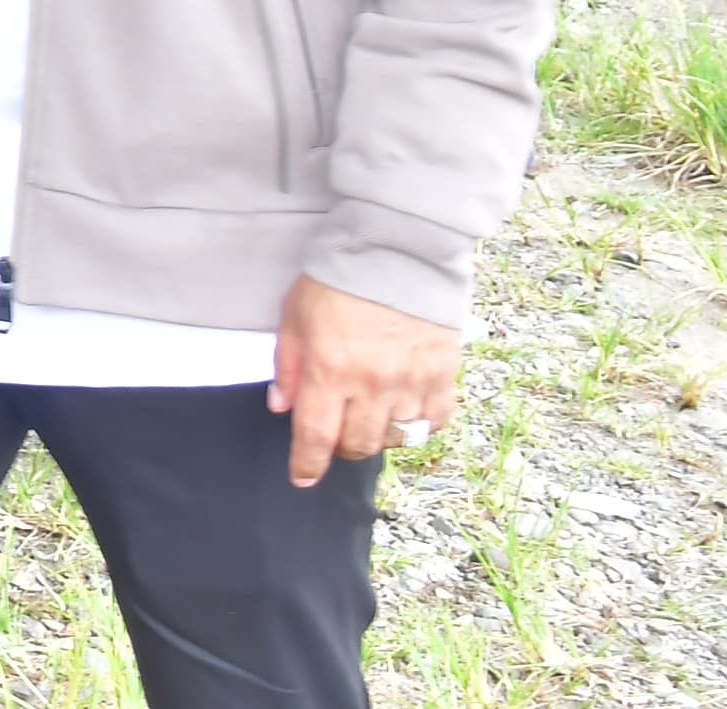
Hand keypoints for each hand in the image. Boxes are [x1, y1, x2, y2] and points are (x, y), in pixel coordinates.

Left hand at [271, 276, 459, 484]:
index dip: (307, 463)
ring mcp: (413, 381)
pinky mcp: (444, 374)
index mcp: (331, 369)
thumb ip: (288, 365)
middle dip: (340, 445)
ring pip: (397, 438)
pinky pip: (434, 421)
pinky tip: (404, 409)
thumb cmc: (336, 279)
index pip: (317, 436)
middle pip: (358, 444)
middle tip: (335, 428)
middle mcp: (374, 383)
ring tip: (368, 415)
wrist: (396, 250)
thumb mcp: (294, 315)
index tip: (301, 476)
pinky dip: (418, 425)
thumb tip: (283, 407)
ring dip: (378, 435)